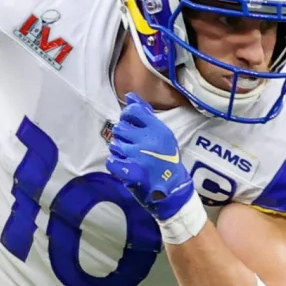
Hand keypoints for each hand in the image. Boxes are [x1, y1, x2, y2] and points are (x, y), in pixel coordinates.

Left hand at [106, 94, 202, 240]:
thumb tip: (130, 96)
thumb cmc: (166, 159)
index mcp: (158, 129)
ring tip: (131, 159)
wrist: (173, 189)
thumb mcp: (162, 134)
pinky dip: (115, 164)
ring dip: (119, 152)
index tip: (132, 127)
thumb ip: (145, 114)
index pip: (132, 111)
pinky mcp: (132, 172)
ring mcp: (139, 156)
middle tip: (133, 147)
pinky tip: (124, 166)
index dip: (127, 117)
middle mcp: (149, 140)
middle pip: (120, 128)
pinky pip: (112, 162)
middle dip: (123, 138)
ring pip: (114, 145)